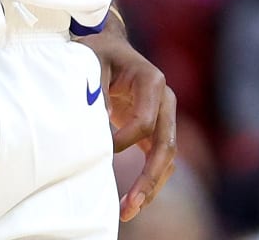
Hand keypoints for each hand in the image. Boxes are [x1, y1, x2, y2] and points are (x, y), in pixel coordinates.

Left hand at [82, 24, 176, 221]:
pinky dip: (149, 182)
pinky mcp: (156, 131)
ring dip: (150, 186)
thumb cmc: (97, 53)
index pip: (145, 121)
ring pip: (166, 158)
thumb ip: (96, 91)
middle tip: (130, 204)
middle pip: (166, 145)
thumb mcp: (92, 63)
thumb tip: (97, 130)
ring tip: (128, 211)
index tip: (103, 151)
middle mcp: (165, 100)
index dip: (125, 140)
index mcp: (152, 81)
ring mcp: (164, 117)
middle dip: (149, 178)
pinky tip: (134, 202)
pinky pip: (159, 160)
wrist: (109, 47)